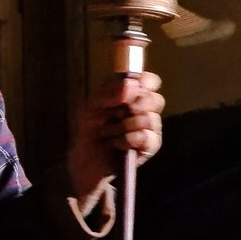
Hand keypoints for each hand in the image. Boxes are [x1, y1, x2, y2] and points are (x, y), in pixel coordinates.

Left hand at [68, 71, 163, 206]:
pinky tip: (116, 143)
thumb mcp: (91, 106)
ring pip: (149, 119)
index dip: (144, 82)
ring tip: (107, 132)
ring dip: (123, 126)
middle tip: (114, 113)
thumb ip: (109, 92)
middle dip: (133, 105)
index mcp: (132, 94)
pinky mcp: (150, 147)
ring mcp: (150, 128)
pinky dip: (128, 139)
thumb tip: (130, 83)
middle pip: (156, 99)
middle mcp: (144, 109)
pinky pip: (147, 137)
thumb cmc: (89, 128)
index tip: (129, 87)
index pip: (151, 82)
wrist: (84, 157)